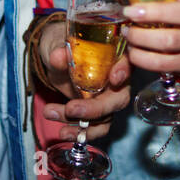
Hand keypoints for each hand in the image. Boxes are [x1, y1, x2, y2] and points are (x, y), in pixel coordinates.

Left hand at [40, 21, 130, 141]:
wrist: (57, 61)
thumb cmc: (65, 48)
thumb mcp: (59, 46)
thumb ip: (60, 53)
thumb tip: (58, 56)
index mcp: (115, 57)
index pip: (127, 62)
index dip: (124, 70)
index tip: (114, 77)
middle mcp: (117, 80)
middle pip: (118, 98)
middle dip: (96, 108)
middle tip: (72, 108)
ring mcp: (108, 99)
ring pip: (104, 117)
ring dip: (80, 123)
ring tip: (51, 114)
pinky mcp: (97, 114)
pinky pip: (96, 128)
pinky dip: (80, 133)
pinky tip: (63, 131)